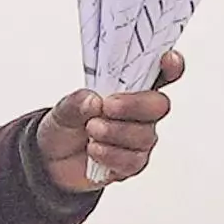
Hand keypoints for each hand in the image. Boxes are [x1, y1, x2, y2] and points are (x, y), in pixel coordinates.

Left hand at [40, 52, 182, 193]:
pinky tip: (94, 150)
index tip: (167, 60)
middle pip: (158, 105)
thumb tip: (93, 100)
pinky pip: (133, 160)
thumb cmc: (67, 127)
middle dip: (134, 105)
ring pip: (144, 135)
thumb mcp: (63, 109)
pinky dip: (111, 155)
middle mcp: (140, 113)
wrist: (53, 161)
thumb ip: (77, 102)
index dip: (170, 66)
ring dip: (115, 132)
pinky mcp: (132, 163)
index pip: (158, 74)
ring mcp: (139, 139)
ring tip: (91, 129)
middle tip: (107, 107)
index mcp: (128, 90)